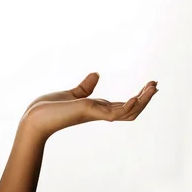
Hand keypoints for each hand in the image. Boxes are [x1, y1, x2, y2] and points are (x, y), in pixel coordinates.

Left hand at [21, 72, 157, 138]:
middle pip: (131, 109)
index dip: (138, 97)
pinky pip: (115, 113)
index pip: (123, 105)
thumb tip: (97, 74)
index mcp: (96, 108)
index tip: (150, 85)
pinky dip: (128, 106)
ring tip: (152, 87)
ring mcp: (96, 114)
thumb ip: (86, 87)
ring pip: (128, 112)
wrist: (34, 118)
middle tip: (156, 85)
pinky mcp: (90, 112)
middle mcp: (99, 113)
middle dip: (145, 98)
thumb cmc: (49, 109)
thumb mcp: (72, 94)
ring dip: (143, 100)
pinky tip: (137, 96)